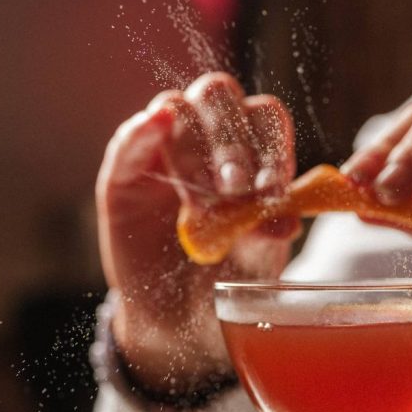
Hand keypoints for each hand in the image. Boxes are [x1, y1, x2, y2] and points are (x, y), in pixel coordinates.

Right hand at [96, 73, 297, 390]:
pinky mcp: (125, 172)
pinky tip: (155, 127)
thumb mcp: (255, 260)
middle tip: (235, 189)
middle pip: (219, 96)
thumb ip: (267, 235)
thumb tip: (286, 221)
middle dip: (230, 142)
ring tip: (204, 203)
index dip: (269, 144)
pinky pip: (129, 139)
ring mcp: (164, 149)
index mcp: (253, 149)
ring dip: (194, 150)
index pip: (264, 118)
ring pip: (177, 108)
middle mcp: (209, 138)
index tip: (271, 188)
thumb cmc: (227, 275)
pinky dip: (142, 130)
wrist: (180, 315)